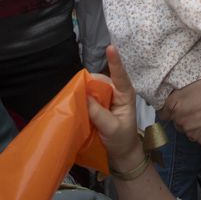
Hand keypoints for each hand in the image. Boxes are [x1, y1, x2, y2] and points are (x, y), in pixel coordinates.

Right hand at [87, 45, 143, 168]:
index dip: (115, 61)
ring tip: (76, 100)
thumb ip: (100, 114)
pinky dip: (82, 97)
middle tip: (76, 94)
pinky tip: (75, 100)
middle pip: (100, 78)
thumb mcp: (112, 129)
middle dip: (88, 82)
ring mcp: (107, 96)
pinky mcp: (98, 103)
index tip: (110, 47)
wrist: (121, 153)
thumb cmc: (122, 139)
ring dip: (84, 90)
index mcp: (125, 94)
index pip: (120, 75)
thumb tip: (86, 97)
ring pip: (92, 86)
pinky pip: (88, 95)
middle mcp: (116, 90)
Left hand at [159, 73, 200, 146]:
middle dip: (186, 116)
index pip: (163, 111)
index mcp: (175, 103)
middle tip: (200, 108)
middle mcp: (180, 120)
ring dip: (197, 125)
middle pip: (178, 121)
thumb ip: (185, 91)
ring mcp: (192, 133)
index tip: (176, 107)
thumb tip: (180, 93)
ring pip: (191, 130)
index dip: (170, 109)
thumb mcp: (198, 80)